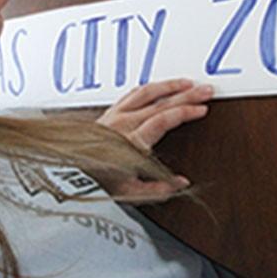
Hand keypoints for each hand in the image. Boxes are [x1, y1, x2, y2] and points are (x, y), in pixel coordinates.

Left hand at [96, 79, 212, 198]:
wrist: (70, 172)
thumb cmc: (98, 182)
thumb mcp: (130, 193)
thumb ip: (158, 188)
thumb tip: (182, 183)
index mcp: (131, 142)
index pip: (162, 120)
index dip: (184, 112)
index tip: (201, 109)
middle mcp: (123, 124)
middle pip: (160, 103)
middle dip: (186, 95)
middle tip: (206, 90)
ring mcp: (115, 115)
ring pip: (146, 93)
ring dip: (169, 86)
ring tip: (188, 83)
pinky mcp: (109, 112)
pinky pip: (133, 93)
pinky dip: (151, 88)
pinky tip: (160, 86)